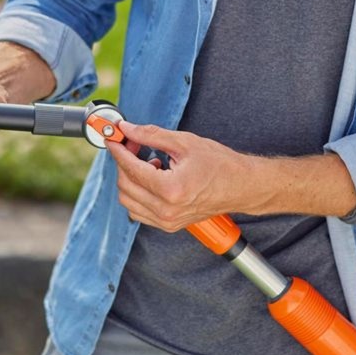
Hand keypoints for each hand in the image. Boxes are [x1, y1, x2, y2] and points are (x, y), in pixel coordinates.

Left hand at [106, 121, 254, 231]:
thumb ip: (151, 136)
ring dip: (130, 178)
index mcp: (171, 189)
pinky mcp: (169, 225)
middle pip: (125, 185)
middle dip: (124, 162)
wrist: (242, 187)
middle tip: (133, 144)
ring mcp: (167, 221)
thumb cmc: (220, 164)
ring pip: (128, 200)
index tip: (113, 138)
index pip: (131, 168)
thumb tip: (127, 129)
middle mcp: (166, 210)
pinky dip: (137, 193)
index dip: (118, 150)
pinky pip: (138, 211)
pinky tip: (152, 177)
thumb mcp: (184, 143)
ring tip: (147, 162)